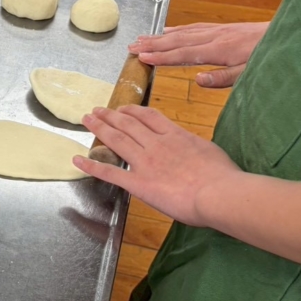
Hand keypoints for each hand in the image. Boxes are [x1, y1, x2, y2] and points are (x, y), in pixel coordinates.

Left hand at [72, 105, 240, 226]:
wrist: (219, 193)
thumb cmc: (222, 176)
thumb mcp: (209, 151)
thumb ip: (194, 148)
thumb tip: (191, 149)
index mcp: (175, 136)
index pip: (149, 117)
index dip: (133, 110)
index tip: (123, 107)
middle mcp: (156, 145)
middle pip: (128, 124)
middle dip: (110, 116)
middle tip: (96, 110)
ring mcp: (145, 162)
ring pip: (117, 140)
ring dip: (99, 129)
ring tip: (87, 120)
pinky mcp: (138, 183)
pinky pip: (110, 172)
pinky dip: (91, 166)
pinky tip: (77, 160)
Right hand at [129, 21, 269, 88]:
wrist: (288, 37)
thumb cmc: (269, 58)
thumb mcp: (250, 74)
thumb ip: (223, 77)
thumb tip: (198, 80)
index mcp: (219, 50)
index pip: (183, 53)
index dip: (161, 56)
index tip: (141, 58)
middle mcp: (214, 37)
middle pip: (177, 40)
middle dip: (152, 44)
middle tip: (131, 47)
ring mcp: (217, 31)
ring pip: (183, 32)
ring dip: (159, 36)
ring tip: (141, 39)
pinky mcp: (222, 28)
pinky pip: (193, 27)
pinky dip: (177, 29)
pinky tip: (167, 31)